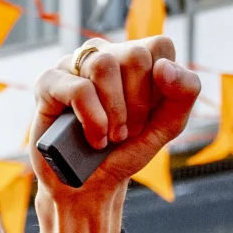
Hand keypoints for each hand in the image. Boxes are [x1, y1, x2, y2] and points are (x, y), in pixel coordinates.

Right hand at [27, 35, 199, 232]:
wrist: (91, 185)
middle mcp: (103, 53)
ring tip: (111, 136)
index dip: (160, 87)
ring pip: (103, 65)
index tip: (149, 114)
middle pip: (134, 56)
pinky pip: (78, 89)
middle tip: (128, 131)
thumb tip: (163, 67)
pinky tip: (93, 138)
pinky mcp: (48, 83)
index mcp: (134, 57)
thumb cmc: (126, 150)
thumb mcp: (167, 125)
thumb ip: (184, 93)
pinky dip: (93, 120)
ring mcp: (73, 65)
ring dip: (114, 112)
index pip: (160, 46)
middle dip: (137, 105)